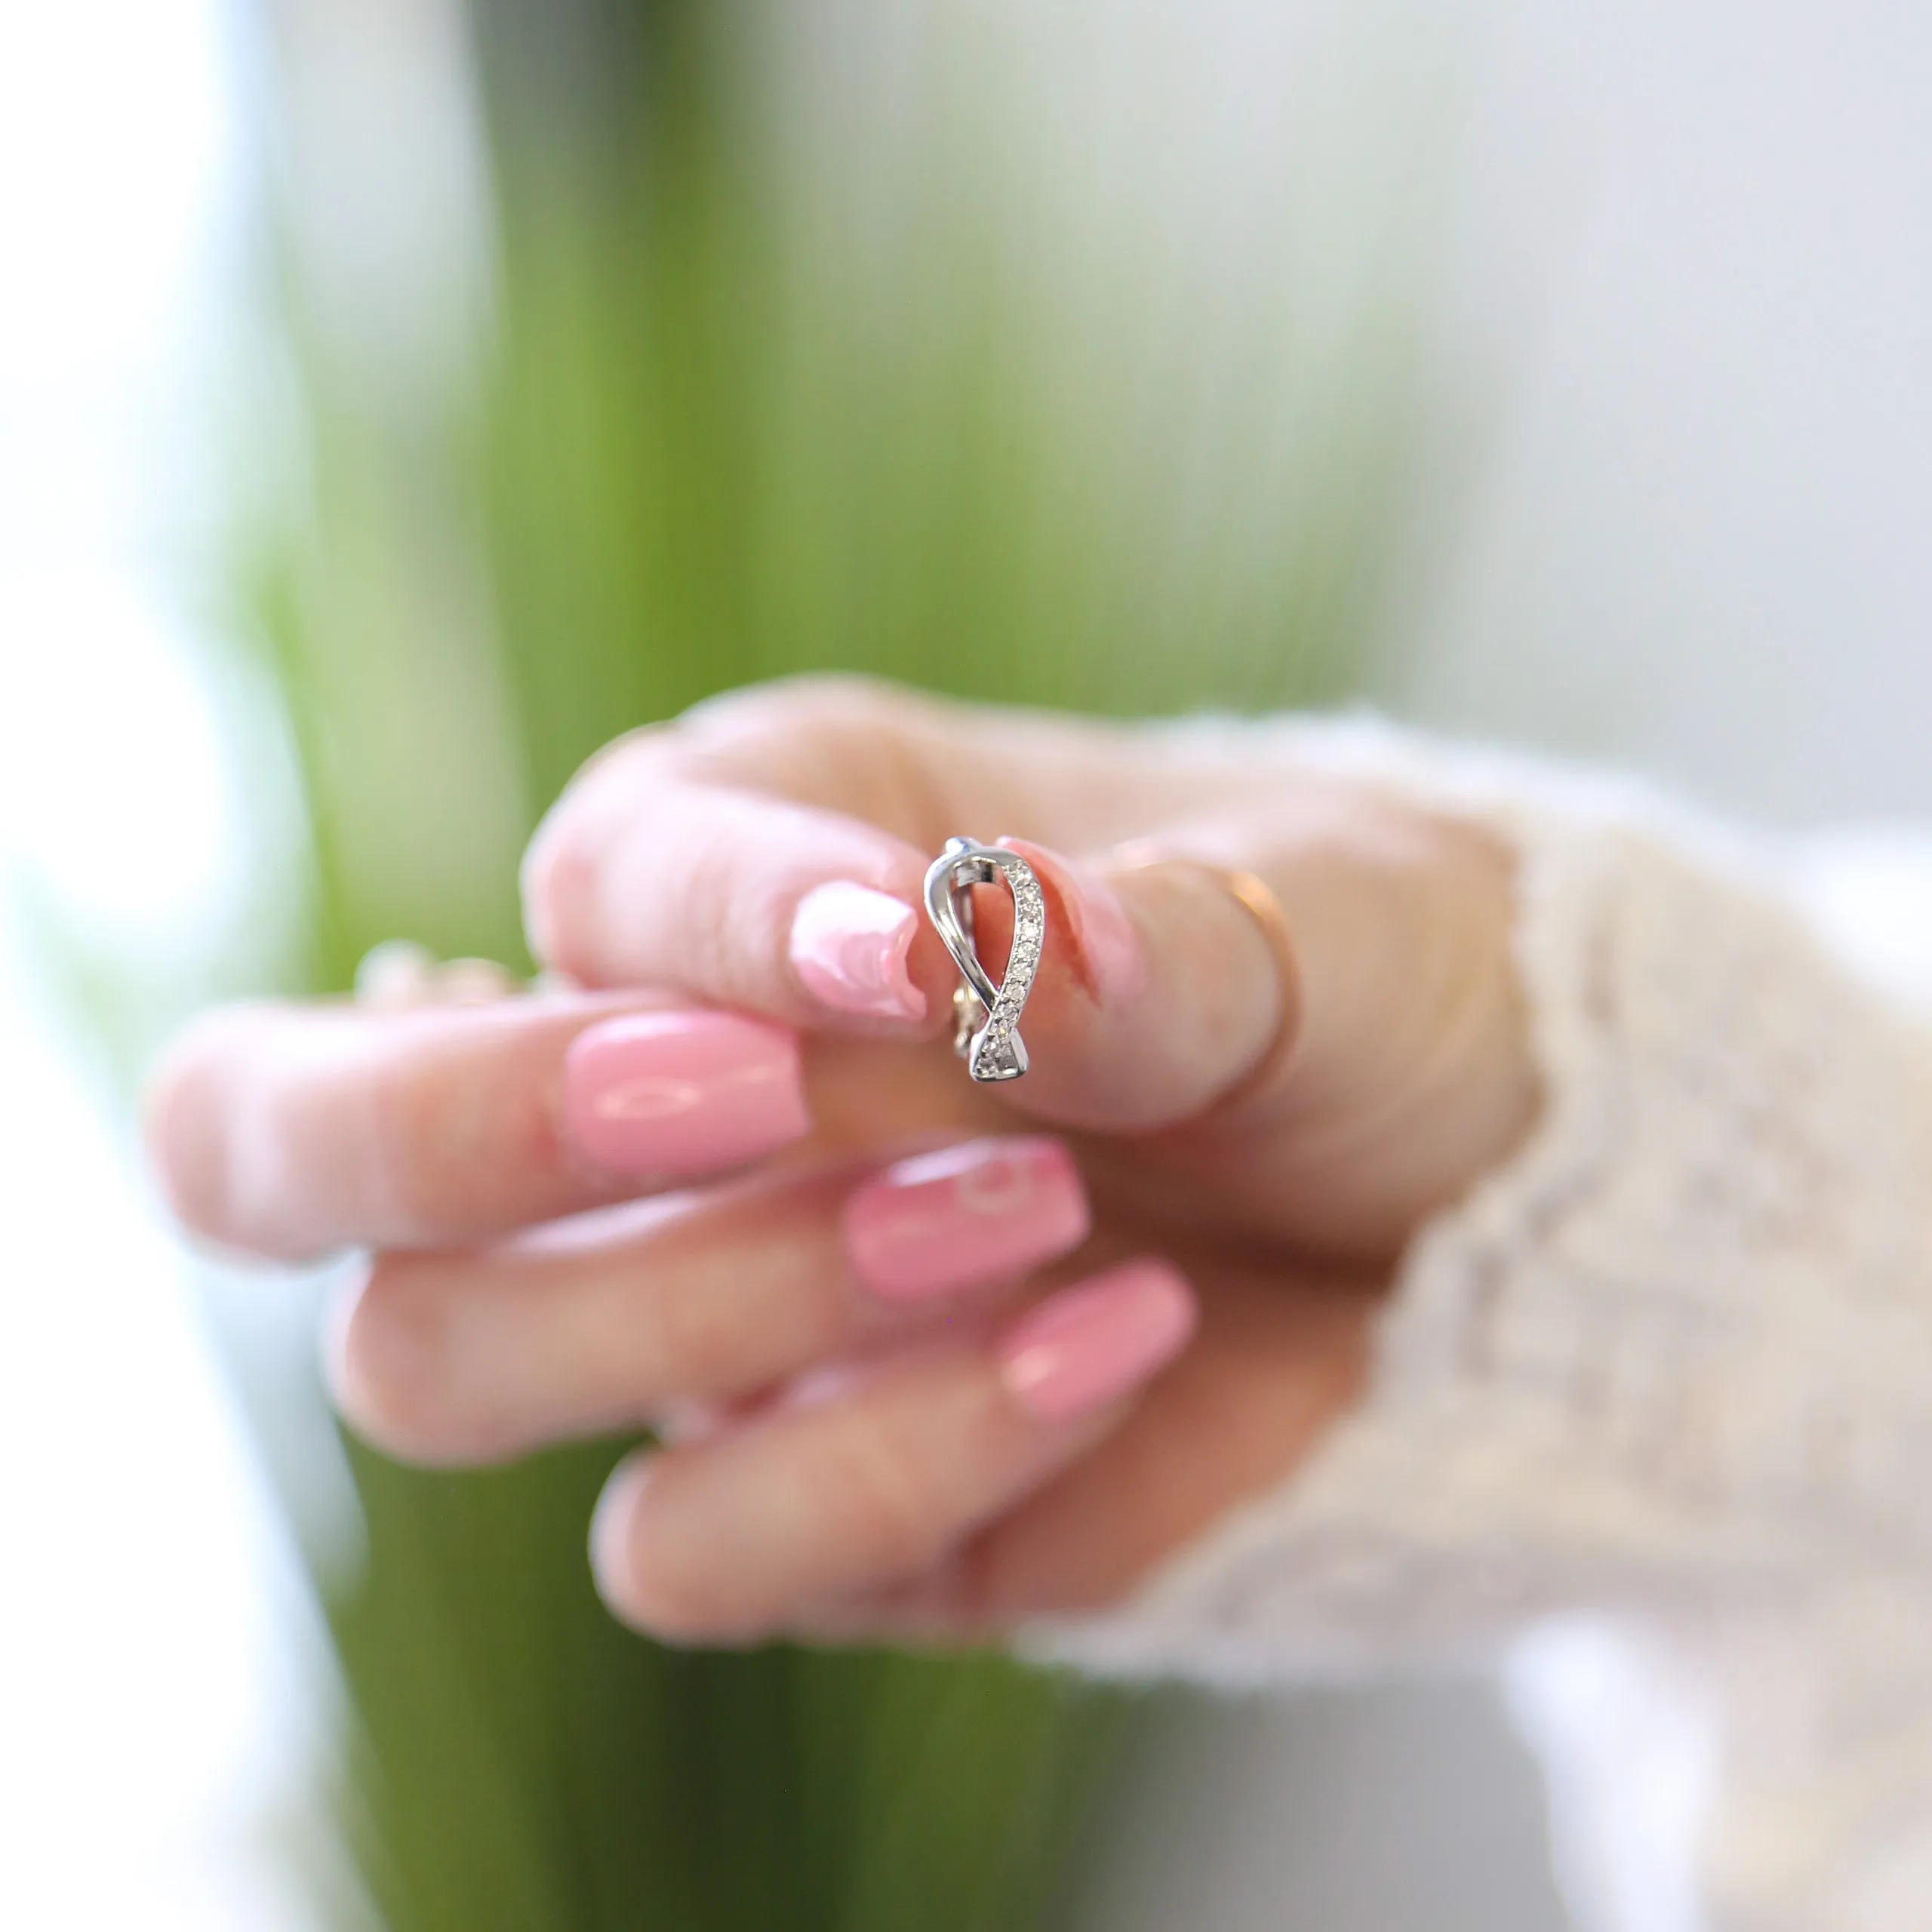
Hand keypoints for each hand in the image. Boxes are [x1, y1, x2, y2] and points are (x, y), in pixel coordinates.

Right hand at [147, 678, 1535, 1645]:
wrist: (1492, 1192)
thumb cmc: (1374, 984)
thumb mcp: (1307, 920)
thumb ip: (1139, 939)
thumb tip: (994, 944)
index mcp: (744, 862)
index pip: (581, 883)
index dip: (703, 924)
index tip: (916, 948)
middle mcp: (665, 1090)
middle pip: (296, 1142)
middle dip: (456, 1123)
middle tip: (742, 1100)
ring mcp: (701, 1313)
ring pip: (452, 1360)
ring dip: (726, 1298)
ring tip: (1040, 1211)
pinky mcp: (803, 1495)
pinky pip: (689, 1549)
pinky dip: (888, 1463)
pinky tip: (1118, 1343)